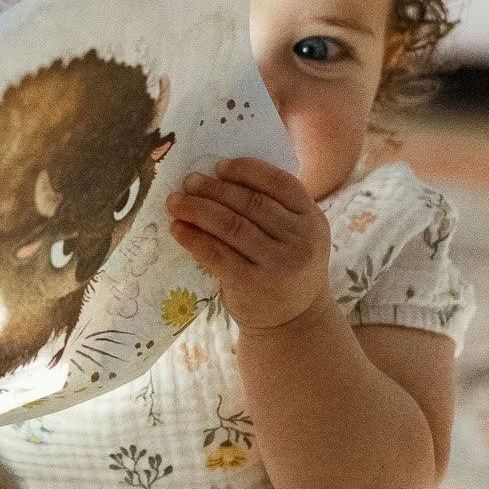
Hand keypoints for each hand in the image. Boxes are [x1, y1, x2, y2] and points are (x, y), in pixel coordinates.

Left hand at [166, 158, 330, 332]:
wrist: (294, 322)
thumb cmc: (286, 268)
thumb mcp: (296, 237)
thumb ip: (274, 209)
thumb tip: (218, 176)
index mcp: (313, 219)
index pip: (280, 183)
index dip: (248, 170)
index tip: (220, 166)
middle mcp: (300, 240)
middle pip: (250, 203)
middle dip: (214, 188)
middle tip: (188, 181)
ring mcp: (277, 264)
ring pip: (230, 225)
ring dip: (197, 209)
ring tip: (176, 201)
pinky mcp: (252, 283)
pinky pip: (216, 252)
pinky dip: (193, 238)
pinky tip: (178, 229)